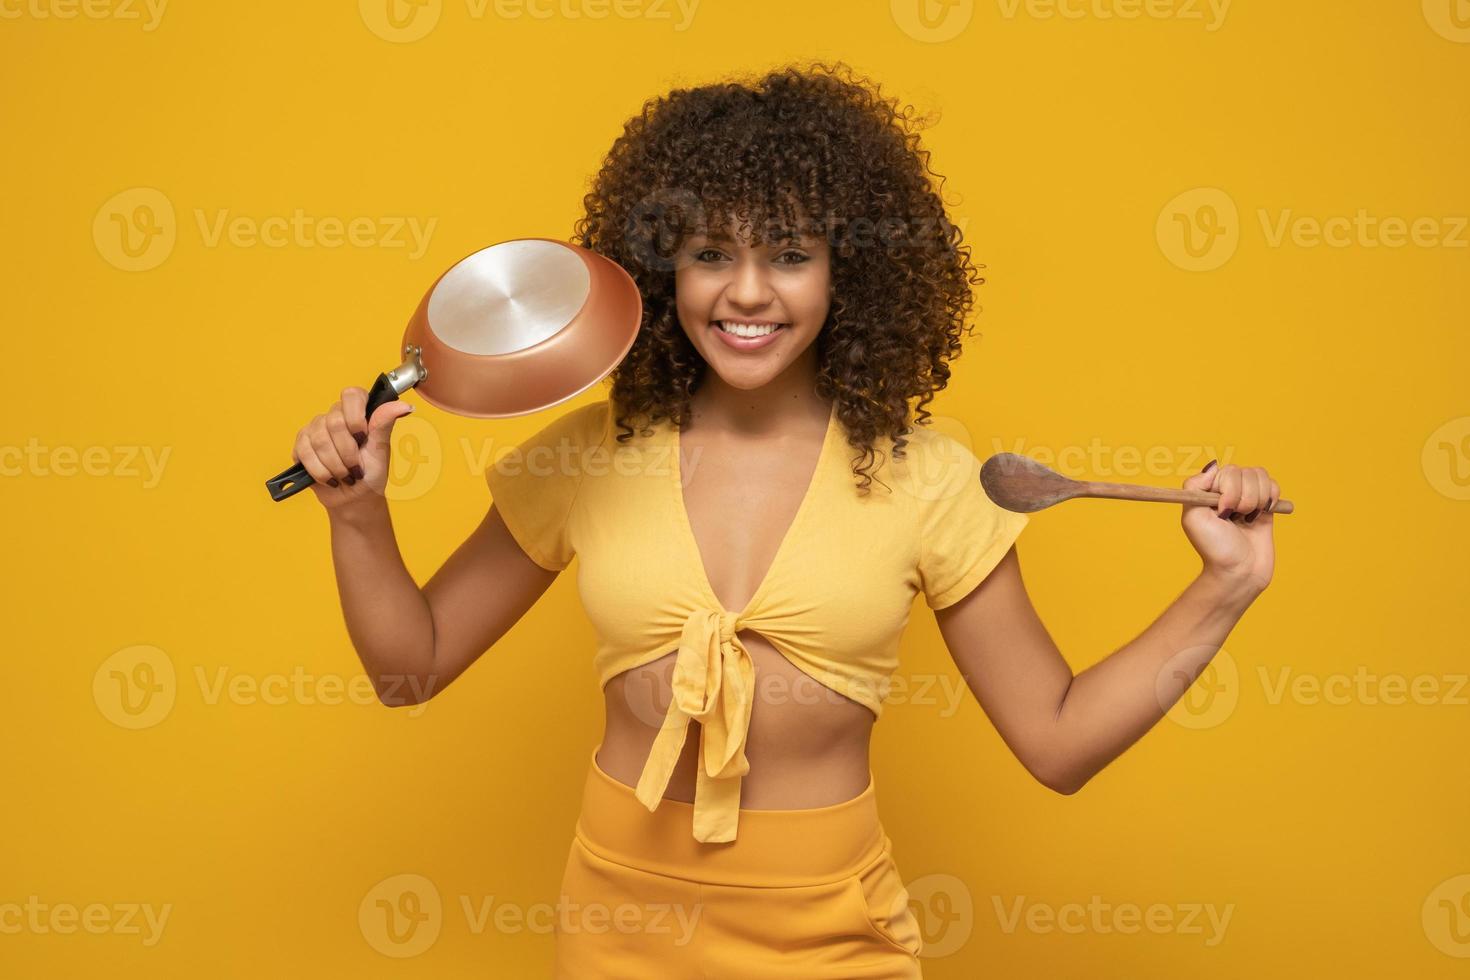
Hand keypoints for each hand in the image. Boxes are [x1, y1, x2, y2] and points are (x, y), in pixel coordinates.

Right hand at [290, 386, 415, 509]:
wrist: (354, 498)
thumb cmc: (370, 473)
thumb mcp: (380, 450)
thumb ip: (385, 424)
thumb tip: (405, 406)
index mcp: (358, 412)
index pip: (352, 394)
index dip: (355, 416)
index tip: (362, 436)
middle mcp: (335, 415)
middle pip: (335, 423)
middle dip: (348, 453)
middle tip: (356, 467)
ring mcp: (316, 428)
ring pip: (320, 440)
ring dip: (336, 465)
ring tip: (345, 475)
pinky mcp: (302, 444)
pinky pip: (305, 452)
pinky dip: (321, 471)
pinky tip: (330, 478)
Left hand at [1179, 459, 1278, 595]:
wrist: (1240, 571)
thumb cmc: (1214, 548)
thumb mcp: (1192, 519)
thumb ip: (1194, 487)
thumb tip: (1213, 466)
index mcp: (1207, 492)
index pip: (1222, 471)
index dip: (1227, 488)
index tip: (1224, 510)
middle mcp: (1226, 491)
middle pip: (1241, 472)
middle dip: (1241, 497)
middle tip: (1234, 519)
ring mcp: (1247, 496)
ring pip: (1258, 476)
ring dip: (1256, 499)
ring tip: (1247, 519)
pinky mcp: (1265, 505)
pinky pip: (1273, 484)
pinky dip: (1271, 497)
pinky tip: (1262, 514)